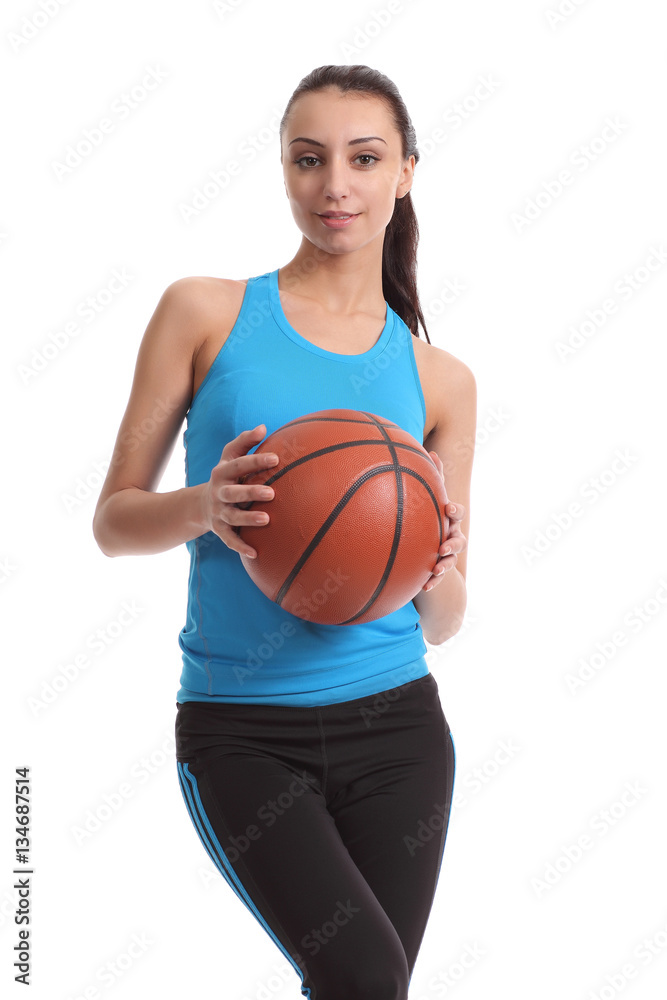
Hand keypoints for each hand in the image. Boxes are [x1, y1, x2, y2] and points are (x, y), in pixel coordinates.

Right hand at [201, 424, 277, 558]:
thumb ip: (245, 442)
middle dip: (251, 492)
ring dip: (248, 519)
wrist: (200, 504)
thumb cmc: (227, 476)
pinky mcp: (219, 529)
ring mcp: (218, 512)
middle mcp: (219, 492)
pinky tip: (254, 553)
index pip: (239, 464)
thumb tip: (263, 427)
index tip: (276, 458)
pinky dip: (240, 546)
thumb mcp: (230, 457)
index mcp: (223, 472)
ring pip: (232, 517)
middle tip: (271, 493)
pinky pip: (229, 540)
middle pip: (234, 493)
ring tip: (267, 520)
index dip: (256, 461)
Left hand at [422, 449, 466, 591]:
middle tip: (443, 546)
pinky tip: (424, 588)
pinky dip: (432, 583)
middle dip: (453, 543)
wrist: (426, 548)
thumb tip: (430, 451)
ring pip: (451, 561)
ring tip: (437, 567)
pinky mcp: (438, 571)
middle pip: (459, 540)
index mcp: (447, 519)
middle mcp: (450, 536)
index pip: (455, 513)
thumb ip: (429, 479)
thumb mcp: (426, 500)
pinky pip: (438, 579)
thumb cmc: (425, 518)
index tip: (447, 509)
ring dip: (446, 564)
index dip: (454, 511)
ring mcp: (446, 555)